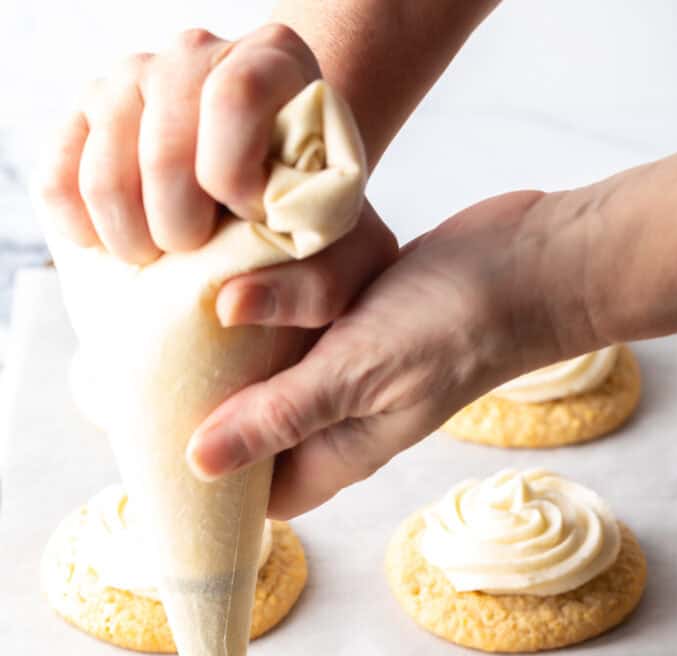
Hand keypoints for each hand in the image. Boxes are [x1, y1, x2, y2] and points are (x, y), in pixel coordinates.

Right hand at [37, 23, 395, 328]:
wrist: (265, 193)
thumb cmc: (311, 224)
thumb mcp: (343, 261)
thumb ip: (311, 288)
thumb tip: (231, 304)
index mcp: (274, 62)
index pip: (235, 96)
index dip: (235, 173)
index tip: (251, 215)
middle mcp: (197, 53)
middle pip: (164, 144)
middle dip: (179, 225)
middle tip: (198, 251)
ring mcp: (132, 78)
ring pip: (104, 166)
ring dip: (131, 237)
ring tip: (161, 257)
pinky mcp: (85, 116)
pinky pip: (56, 177)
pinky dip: (80, 229)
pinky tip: (117, 250)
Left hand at [187, 189, 574, 517]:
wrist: (538, 260)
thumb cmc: (459, 327)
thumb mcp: (360, 374)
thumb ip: (282, 416)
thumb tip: (199, 465)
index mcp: (342, 448)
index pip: (265, 493)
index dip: (218, 486)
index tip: (165, 447)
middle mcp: (342, 412)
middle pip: (260, 427)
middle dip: (217, 399)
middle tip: (168, 361)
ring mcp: (352, 362)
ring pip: (274, 364)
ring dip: (246, 334)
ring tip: (210, 300)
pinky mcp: (360, 312)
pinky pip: (300, 315)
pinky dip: (276, 293)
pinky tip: (248, 264)